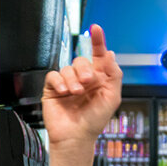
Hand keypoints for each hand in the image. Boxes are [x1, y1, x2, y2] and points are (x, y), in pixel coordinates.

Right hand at [42, 24, 121, 146]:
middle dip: (84, 69)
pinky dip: (59, 82)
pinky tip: (64, 92)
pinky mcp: (53, 89)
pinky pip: (53, 76)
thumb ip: (113, 74)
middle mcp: (83, 78)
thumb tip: (110, 54)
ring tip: (76, 93)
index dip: (97, 40)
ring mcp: (68, 83)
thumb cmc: (95, 120)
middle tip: (88, 82)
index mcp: (99, 78)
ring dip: (73, 79)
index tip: (96, 28)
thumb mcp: (112, 97)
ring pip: (67, 67)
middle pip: (81, 60)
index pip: (98, 55)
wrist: (76, 137)